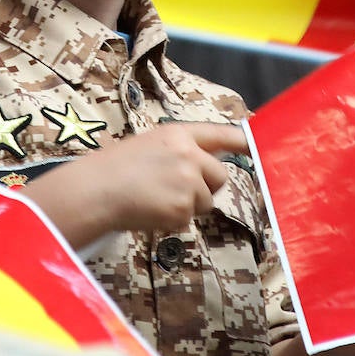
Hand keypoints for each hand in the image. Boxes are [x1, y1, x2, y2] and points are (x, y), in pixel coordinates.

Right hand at [23, 122, 248, 245]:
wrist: (95, 191)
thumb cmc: (114, 169)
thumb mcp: (149, 145)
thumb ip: (180, 151)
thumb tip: (206, 166)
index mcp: (178, 134)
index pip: (220, 134)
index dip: (243, 141)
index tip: (259, 145)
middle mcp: (188, 154)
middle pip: (220, 177)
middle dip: (205, 188)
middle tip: (174, 190)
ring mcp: (188, 181)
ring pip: (206, 202)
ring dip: (188, 206)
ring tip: (156, 199)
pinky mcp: (183, 208)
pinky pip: (189, 220)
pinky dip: (173, 221)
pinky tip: (151, 211)